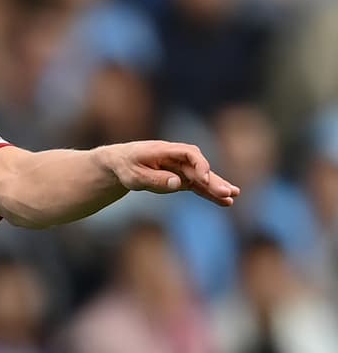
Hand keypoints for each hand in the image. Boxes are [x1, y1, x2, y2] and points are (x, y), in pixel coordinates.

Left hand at [104, 141, 239, 206]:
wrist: (119, 163)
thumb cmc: (125, 166)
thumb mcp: (134, 176)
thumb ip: (155, 179)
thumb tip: (178, 183)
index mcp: (164, 150)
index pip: (188, 153)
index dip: (199, 165)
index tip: (203, 179)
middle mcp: (176, 157)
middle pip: (199, 167)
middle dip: (213, 180)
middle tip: (229, 193)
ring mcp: (180, 168)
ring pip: (201, 178)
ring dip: (216, 187)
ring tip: (232, 197)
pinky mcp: (180, 178)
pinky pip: (197, 186)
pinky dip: (209, 193)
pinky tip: (224, 201)